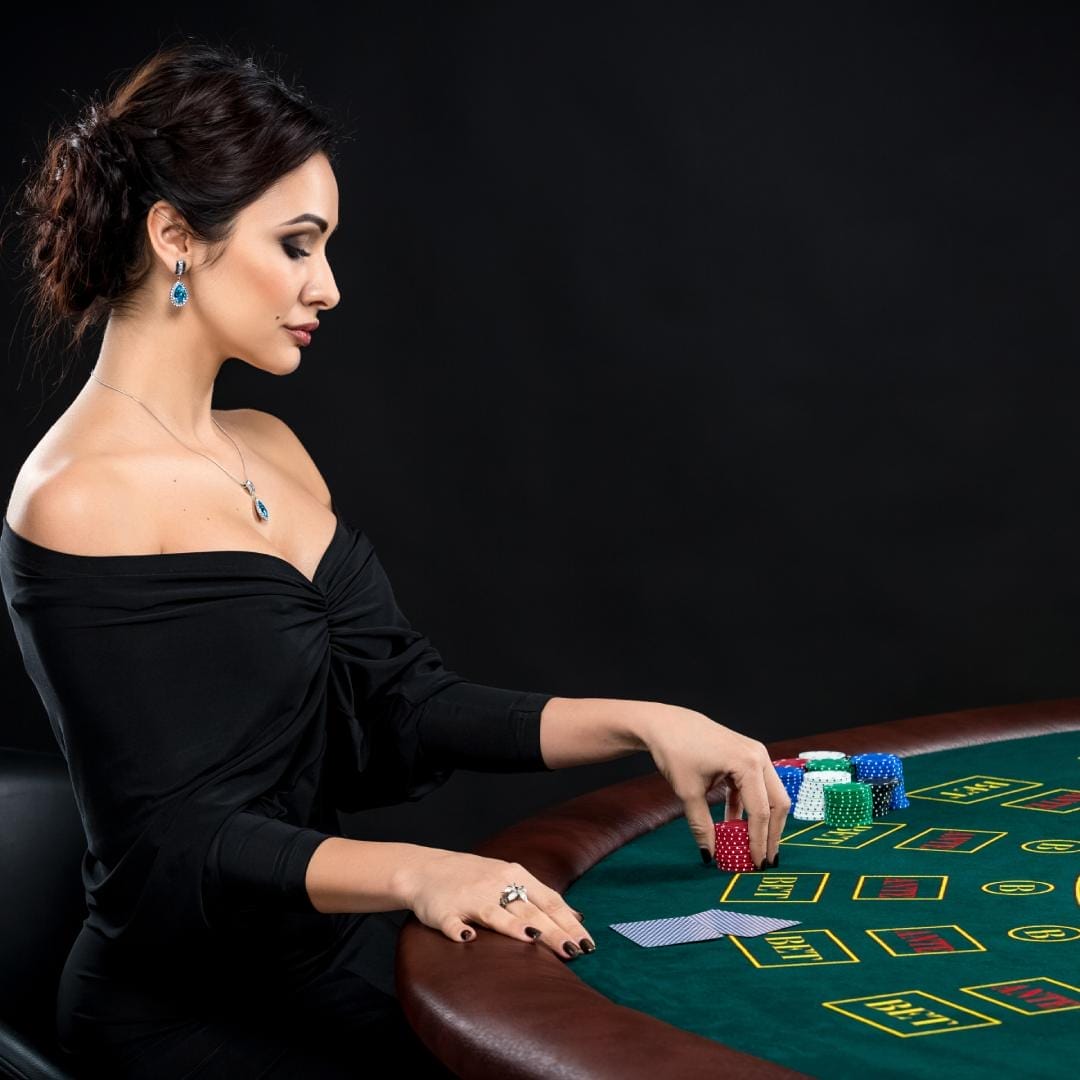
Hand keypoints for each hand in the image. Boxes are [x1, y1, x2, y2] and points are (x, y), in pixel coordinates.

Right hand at [396, 849, 593, 960]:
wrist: (425, 868)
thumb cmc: (474, 876)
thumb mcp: (509, 877)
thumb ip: (540, 897)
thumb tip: (577, 916)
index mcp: (514, 875)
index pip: (549, 901)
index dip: (569, 922)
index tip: (588, 944)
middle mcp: (495, 884)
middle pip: (529, 910)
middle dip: (553, 932)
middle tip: (575, 952)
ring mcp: (469, 897)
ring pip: (495, 913)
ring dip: (514, 927)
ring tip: (534, 940)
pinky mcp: (444, 911)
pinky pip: (453, 923)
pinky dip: (460, 931)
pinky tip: (468, 939)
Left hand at [640, 708, 789, 867]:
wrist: (664, 724)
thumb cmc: (676, 752)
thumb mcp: (688, 793)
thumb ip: (702, 826)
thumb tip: (709, 855)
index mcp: (748, 764)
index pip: (760, 812)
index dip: (759, 841)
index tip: (757, 865)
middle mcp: (758, 757)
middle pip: (776, 803)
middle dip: (771, 833)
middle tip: (764, 860)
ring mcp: (755, 754)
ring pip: (769, 795)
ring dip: (763, 821)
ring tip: (754, 847)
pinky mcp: (747, 756)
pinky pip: (755, 786)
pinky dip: (749, 806)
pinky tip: (735, 825)